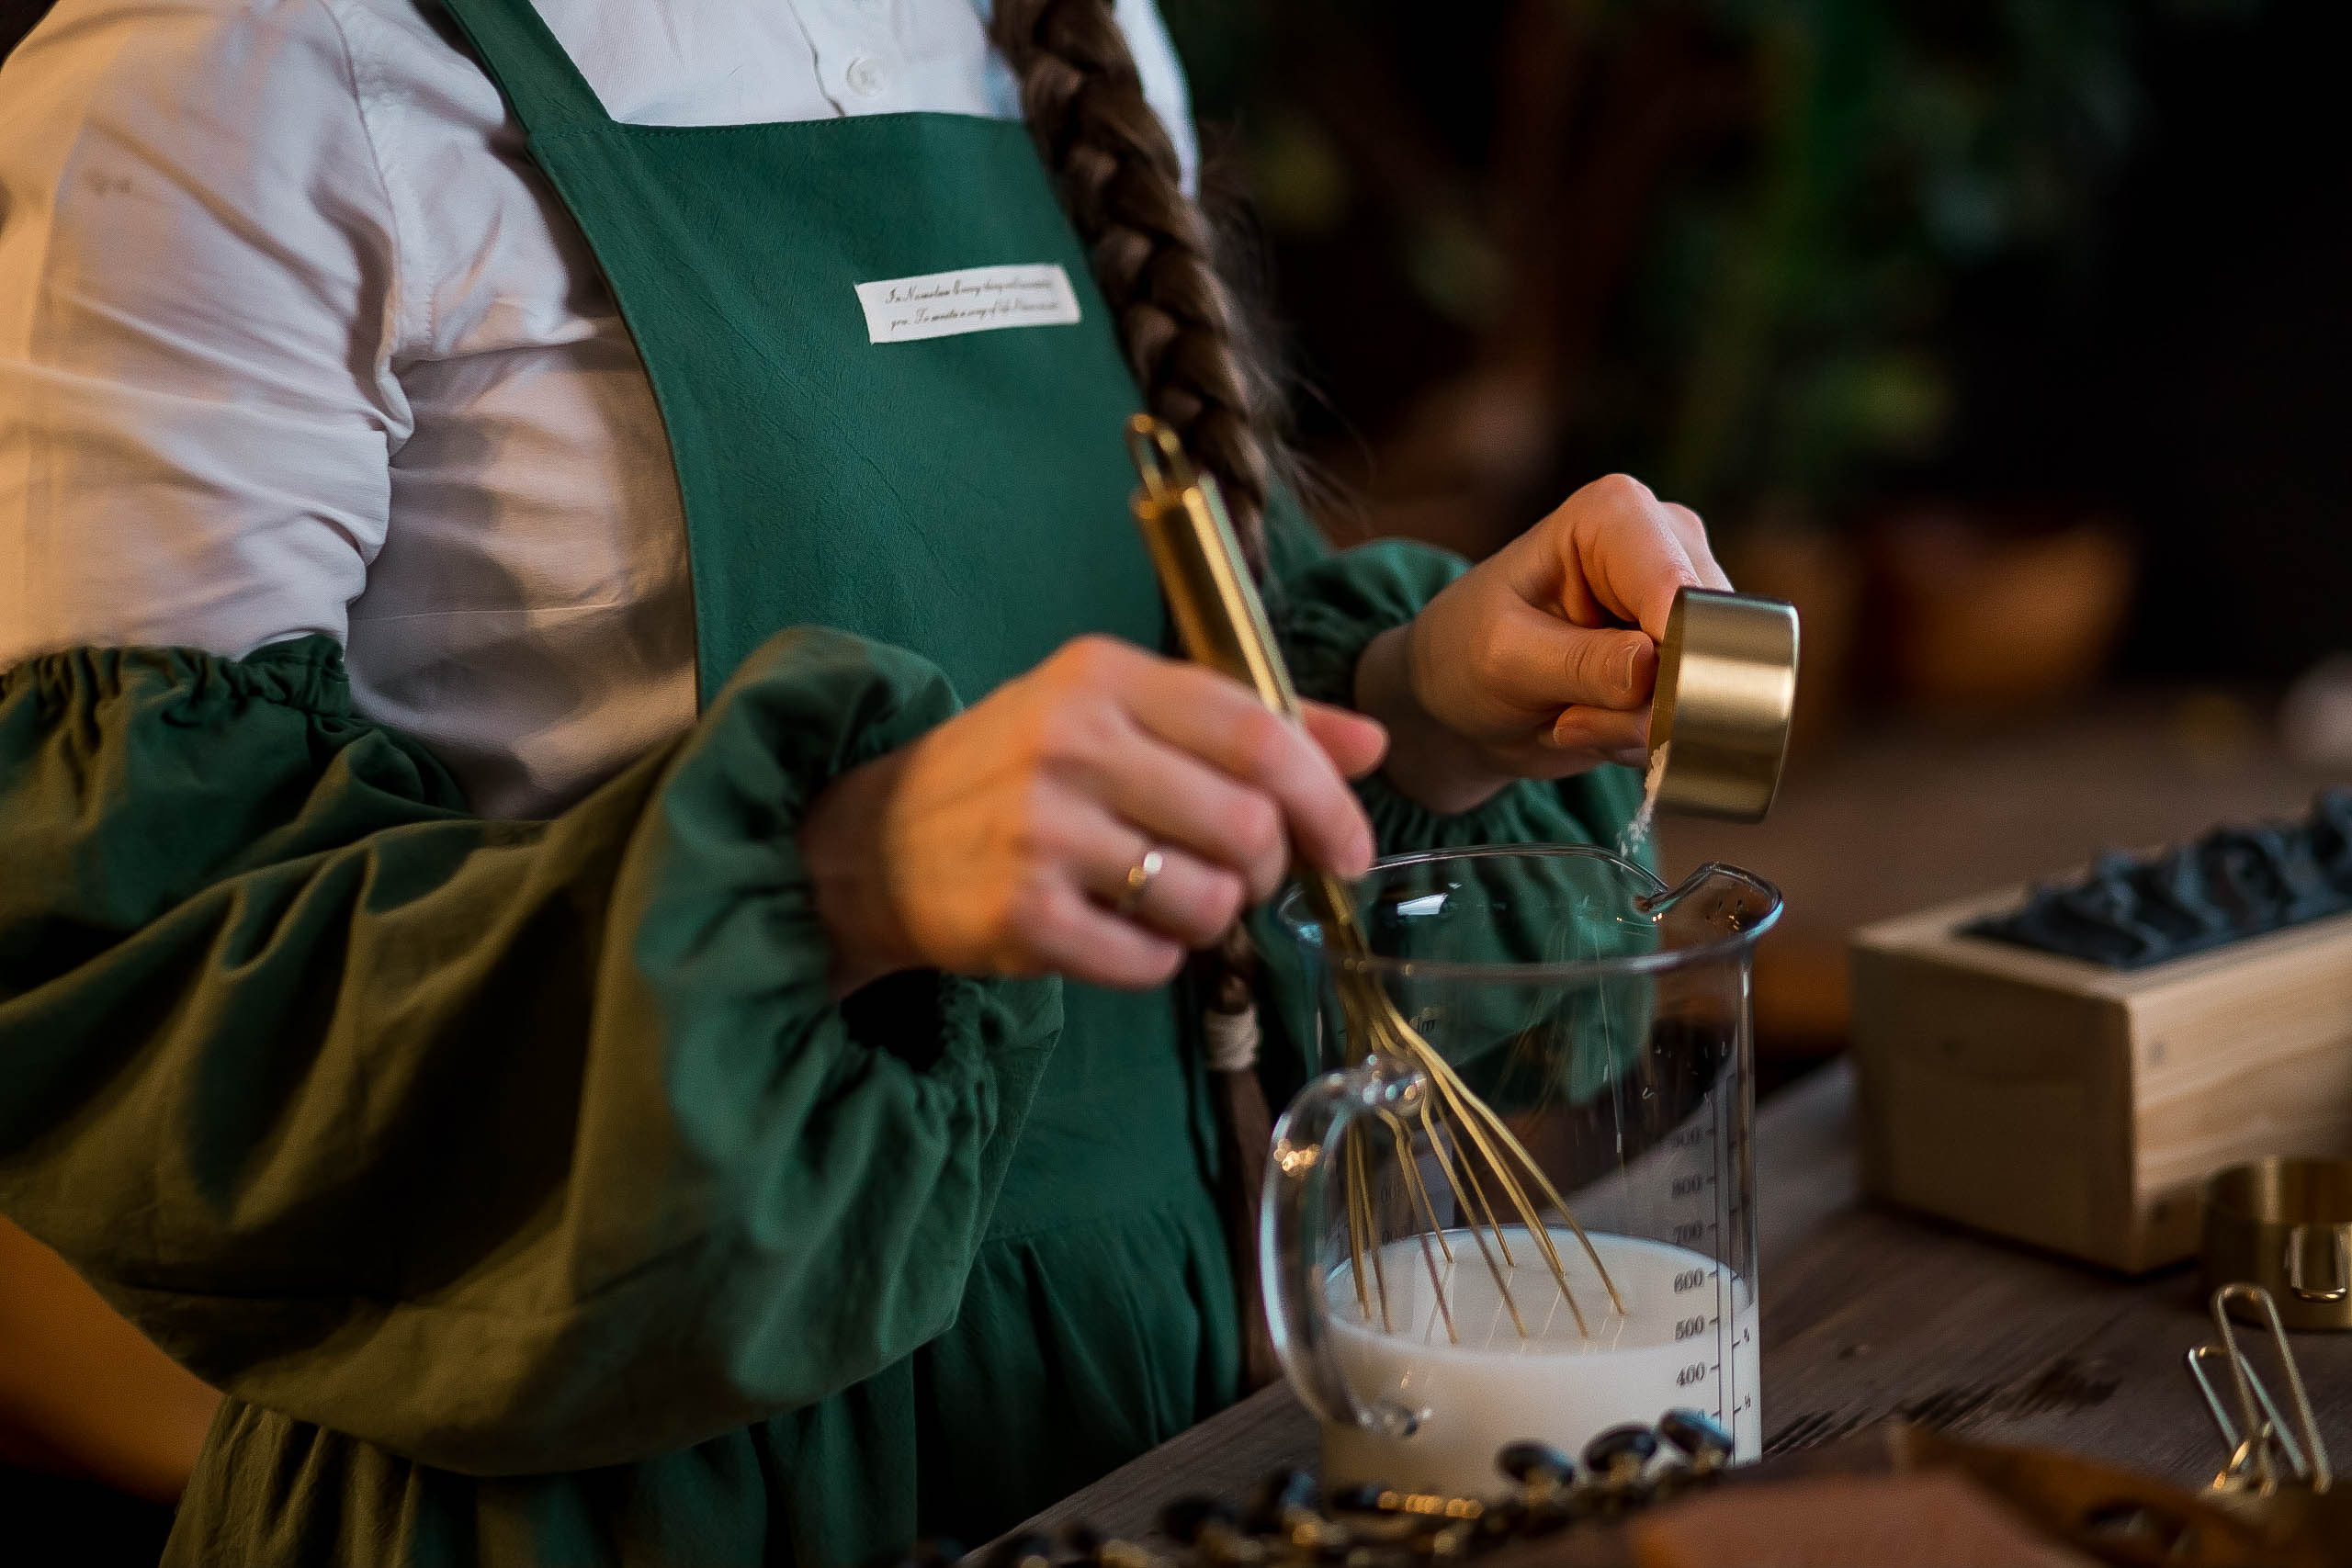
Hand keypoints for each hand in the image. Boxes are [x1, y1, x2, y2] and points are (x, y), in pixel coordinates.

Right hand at [799, 635, 1386, 995]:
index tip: (1351, 849)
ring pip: (1209, 902)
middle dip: (1267, 868)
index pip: (1256, 733)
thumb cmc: (1020, 772)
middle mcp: (1071, 742)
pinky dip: (1156, 959)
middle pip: (1248, 826)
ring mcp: (1042, 831)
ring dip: (1212, 919)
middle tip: (1238, 873)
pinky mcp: (1021, 915)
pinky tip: (1117, 931)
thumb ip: (1248, 722)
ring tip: (1165, 900)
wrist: (875, 842)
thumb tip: (1372, 742)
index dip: (1326, 799)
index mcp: (1104, 675)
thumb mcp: (1119, 715)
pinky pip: (1150, 960)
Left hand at [1355, 473, 1730, 814]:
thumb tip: (1653, 670)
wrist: (1461, 698)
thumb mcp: (1503, 659)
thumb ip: (1582, 665)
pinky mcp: (1693, 654)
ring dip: (1637, 727)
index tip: (1619, 698)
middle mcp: (1668, 544)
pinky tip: (1595, 723)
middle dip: (1642, 704)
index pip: (1678, 590)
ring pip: (1707, 689)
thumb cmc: (1467, 654)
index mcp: (1616, 515)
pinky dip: (1646, 739)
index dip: (1665, 659)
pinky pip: (1700, 717)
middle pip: (1706, 642)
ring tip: (1572, 715)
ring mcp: (1688, 602)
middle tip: (1569, 715)